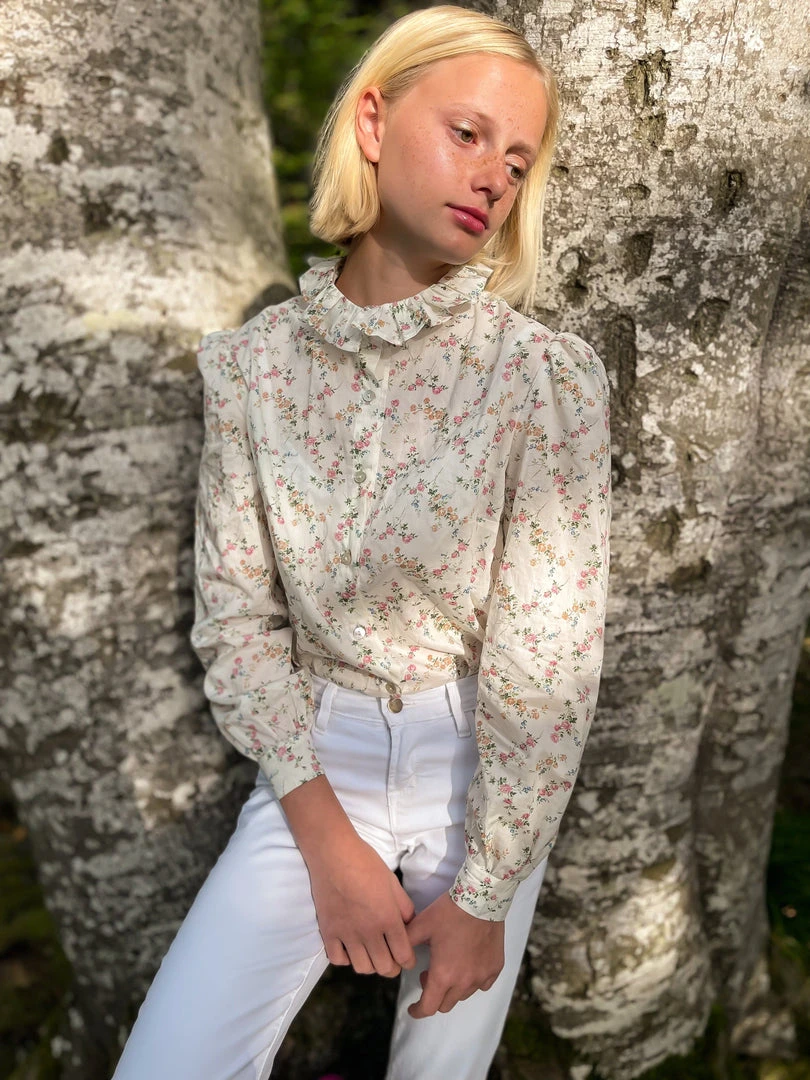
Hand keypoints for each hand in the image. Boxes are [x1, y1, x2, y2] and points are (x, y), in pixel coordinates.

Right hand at [307, 834, 416, 977]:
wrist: (333, 854)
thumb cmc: (366, 863)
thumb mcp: (392, 882)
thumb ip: (404, 906)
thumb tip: (409, 924)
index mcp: (388, 918)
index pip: (403, 955)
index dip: (408, 960)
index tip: (406, 957)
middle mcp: (369, 931)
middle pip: (384, 968)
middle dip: (392, 967)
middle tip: (390, 958)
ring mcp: (346, 934)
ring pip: (362, 968)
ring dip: (370, 965)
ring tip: (371, 953)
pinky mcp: (328, 932)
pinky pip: (337, 960)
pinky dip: (345, 958)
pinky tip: (349, 947)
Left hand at [405, 891, 503, 1017]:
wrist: (481, 898)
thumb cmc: (449, 912)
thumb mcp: (421, 925)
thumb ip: (405, 943)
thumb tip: (396, 957)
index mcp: (443, 975)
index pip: (428, 1007)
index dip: (417, 1011)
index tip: (413, 1008)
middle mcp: (464, 982)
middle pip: (445, 1004)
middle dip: (433, 996)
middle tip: (428, 975)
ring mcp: (482, 976)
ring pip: (463, 995)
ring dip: (452, 988)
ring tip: (447, 966)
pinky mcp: (495, 968)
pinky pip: (482, 984)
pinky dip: (472, 980)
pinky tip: (468, 964)